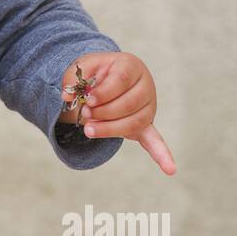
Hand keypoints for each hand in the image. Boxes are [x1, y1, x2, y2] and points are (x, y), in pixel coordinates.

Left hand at [59, 51, 175, 175]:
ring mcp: (148, 106)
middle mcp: (145, 85)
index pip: (122, 79)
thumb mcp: (82, 67)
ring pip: (134, 122)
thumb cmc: (95, 72)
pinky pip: (155, 140)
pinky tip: (169, 169)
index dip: (104, 92)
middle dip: (104, 112)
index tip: (88, 100)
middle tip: (85, 114)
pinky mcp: (145, 124)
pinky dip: (162, 155)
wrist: (106, 77)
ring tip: (89, 129)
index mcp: (130, 65)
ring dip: (110, 129)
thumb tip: (67, 96)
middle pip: (130, 103)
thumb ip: (73, 78)